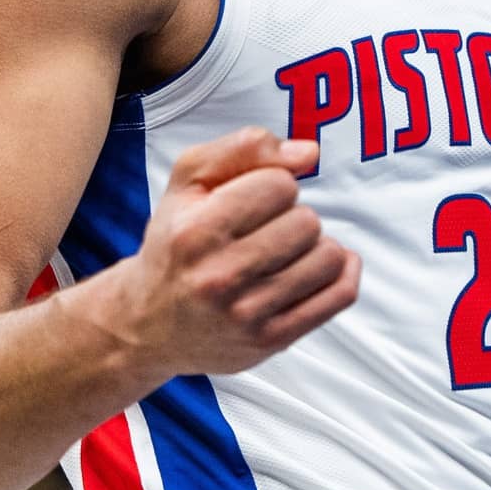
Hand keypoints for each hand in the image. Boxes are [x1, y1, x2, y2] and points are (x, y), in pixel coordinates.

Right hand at [106, 126, 359, 375]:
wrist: (149, 323)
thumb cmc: (176, 243)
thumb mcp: (189, 182)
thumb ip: (245, 149)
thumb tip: (309, 152)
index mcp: (196, 231)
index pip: (280, 184)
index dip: (273, 184)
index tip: (252, 200)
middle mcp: (219, 276)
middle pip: (307, 222)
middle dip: (292, 217)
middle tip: (265, 230)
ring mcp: (248, 314)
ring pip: (327, 257)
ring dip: (313, 247)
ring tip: (284, 252)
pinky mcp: (272, 340)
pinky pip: (340, 296)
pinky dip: (341, 272)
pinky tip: (318, 266)